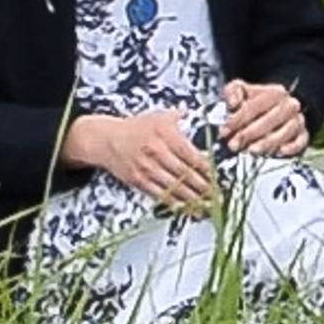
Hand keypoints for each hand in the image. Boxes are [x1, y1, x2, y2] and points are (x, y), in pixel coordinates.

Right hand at [68, 111, 217, 212]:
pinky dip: (174, 203)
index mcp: (164, 133)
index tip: (215, 176)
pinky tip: (186, 207)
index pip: (190, 154)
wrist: (107, 139)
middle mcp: (156, 151)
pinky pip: (160, 194)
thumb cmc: (136, 128)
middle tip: (216, 195)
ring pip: (174, 186)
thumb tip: (201, 118)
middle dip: (203, 187)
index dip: (205, 168)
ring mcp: (146, 167)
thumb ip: (181, 117)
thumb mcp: (159, 116)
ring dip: (192, 198)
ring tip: (206, 205)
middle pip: (184, 173)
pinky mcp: (139, 180)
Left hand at [217, 79, 309, 158]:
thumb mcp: (243, 92)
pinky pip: (301, 142)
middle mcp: (290, 105)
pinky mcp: (303, 135)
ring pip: (285, 132)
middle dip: (249, 133)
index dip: (238, 119)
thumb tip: (233, 103)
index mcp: (275, 92)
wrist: (279, 109)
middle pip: (270, 119)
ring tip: (251, 151)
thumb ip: (233, 92)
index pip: (255, 105)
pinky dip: (291, 148)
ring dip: (267, 143)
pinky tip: (278, 152)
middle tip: (234, 145)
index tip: (225, 130)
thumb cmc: (257, 103)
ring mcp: (298, 120)